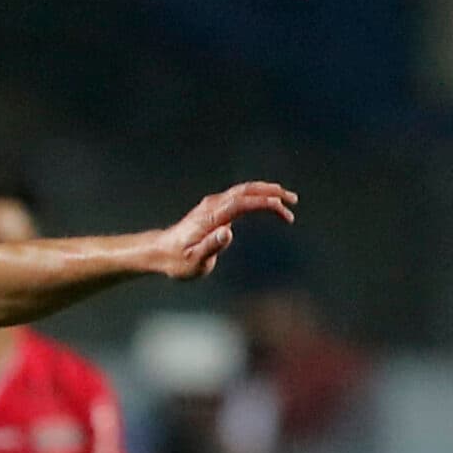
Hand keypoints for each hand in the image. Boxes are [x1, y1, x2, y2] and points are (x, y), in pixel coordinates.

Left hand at [150, 181, 296, 280]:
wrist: (160, 252)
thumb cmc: (177, 261)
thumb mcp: (193, 261)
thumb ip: (211, 247)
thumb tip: (228, 233)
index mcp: (210, 217)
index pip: (242, 203)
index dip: (263, 203)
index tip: (282, 209)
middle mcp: (212, 206)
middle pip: (246, 190)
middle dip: (271, 192)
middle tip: (293, 199)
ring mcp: (213, 205)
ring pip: (244, 190)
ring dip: (267, 192)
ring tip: (287, 200)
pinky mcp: (214, 208)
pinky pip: (240, 196)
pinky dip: (257, 196)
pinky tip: (269, 202)